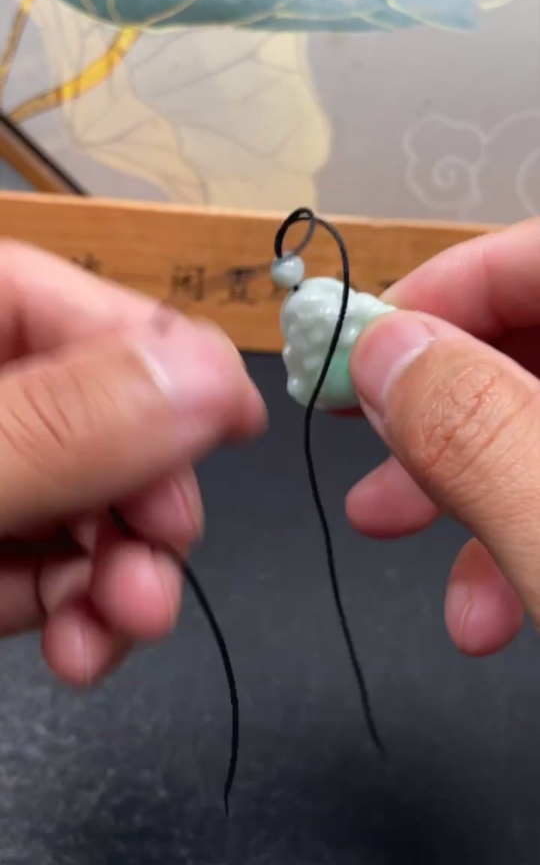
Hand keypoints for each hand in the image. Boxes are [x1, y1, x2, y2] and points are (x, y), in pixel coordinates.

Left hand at [0, 242, 265, 684]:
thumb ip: (62, 425)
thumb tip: (209, 375)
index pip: (66, 301)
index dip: (161, 353)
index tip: (239, 420)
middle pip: (91, 415)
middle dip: (143, 499)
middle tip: (164, 555)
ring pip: (77, 502)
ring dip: (119, 571)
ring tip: (128, 622)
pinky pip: (40, 564)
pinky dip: (74, 610)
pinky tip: (83, 646)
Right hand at [347, 218, 539, 656]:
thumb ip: (476, 433)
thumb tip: (381, 351)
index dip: (441, 290)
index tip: (352, 351)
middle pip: (533, 336)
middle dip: (431, 394)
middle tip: (350, 428)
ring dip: (458, 474)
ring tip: (387, 526)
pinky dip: (518, 532)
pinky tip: (484, 610)